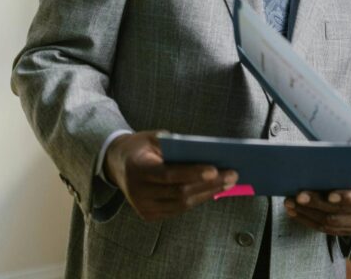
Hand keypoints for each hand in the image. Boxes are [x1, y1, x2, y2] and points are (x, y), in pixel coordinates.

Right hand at [105, 131, 237, 220]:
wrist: (117, 164)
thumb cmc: (142, 146)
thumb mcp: (155, 137)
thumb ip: (176, 145)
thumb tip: (208, 154)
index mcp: (138, 169)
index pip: (168, 174)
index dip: (192, 173)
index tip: (215, 169)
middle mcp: (138, 192)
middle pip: (179, 192)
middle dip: (209, 184)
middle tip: (233, 175)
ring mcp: (142, 206)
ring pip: (182, 204)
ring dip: (208, 193)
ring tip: (229, 182)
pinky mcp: (149, 214)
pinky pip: (178, 209)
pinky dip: (197, 199)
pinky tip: (214, 190)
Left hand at [283, 173, 350, 235]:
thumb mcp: (350, 167)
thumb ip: (338, 169)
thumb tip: (313, 165)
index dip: (345, 197)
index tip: (329, 196)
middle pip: (338, 210)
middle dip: (315, 203)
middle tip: (298, 196)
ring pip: (328, 222)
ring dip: (306, 213)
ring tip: (290, 203)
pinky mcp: (345, 231)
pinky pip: (323, 229)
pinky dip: (306, 220)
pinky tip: (294, 212)